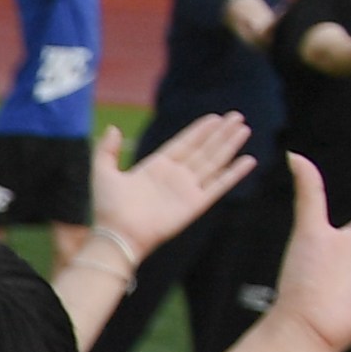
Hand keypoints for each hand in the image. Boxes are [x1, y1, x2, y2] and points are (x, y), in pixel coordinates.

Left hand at [89, 112, 250, 262]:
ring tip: (244, 129)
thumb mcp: (102, 173)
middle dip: (220, 133)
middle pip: (203, 149)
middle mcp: (175, 176)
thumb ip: (107, 150)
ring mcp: (186, 190)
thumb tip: (112, 127)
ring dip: (229, 145)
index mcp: (156, 167)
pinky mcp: (195, 204)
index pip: (183, 143)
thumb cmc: (108, 208)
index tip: (215, 117)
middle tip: (237, 116)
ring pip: (214, 162)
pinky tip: (248, 160)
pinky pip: (219, 185)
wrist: (117, 235)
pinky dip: (234, 174)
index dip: (200, 130)